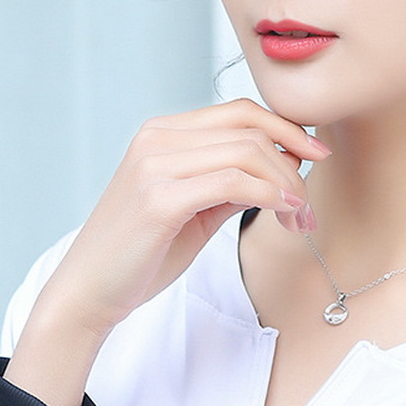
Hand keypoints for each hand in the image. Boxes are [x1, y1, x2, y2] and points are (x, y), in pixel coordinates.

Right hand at [4, 98, 329, 405]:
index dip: (287, 128)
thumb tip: (285, 164)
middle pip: (250, 129)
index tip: (318, 153)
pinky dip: (269, 194)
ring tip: (298, 218)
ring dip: (287, 185)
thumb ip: (233, 180)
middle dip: (293, 162)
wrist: (87, 294)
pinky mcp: (158, 198)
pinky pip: (233, 182)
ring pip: (247, 152)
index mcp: (164, 132)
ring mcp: (155, 164)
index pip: (241, 111)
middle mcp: (157, 138)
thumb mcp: (196, 207)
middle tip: (308, 206)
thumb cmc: (142, 252)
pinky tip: (283, 213)